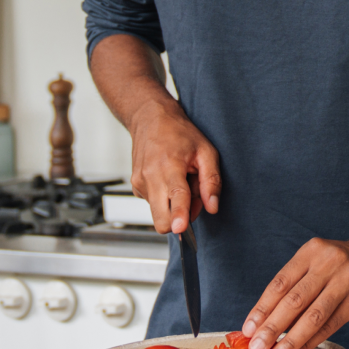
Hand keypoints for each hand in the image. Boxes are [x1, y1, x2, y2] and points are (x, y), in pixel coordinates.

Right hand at [126, 101, 220, 233]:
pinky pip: (154, 205)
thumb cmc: (178, 133)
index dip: (179, 216)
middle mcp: (150, 177)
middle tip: (191, 197)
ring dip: (173, 205)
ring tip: (180, 181)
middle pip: (160, 218)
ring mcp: (139, 183)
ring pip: (159, 213)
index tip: (181, 229)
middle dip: (179, 218)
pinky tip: (169, 180)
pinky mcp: (136, 187)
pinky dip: (165, 198)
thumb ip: (211, 181)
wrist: (150, 119)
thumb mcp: (206, 151)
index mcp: (170, 166)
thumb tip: (212, 207)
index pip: (176, 197)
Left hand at [241, 235, 348, 348]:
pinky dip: (310, 342)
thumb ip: (293, 286)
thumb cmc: (339, 263)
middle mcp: (328, 264)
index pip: (280, 283)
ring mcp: (345, 282)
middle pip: (294, 300)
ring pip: (313, 317)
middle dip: (272, 328)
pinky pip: (330, 326)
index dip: (262, 308)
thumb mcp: (316, 261)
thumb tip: (263, 321)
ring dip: (290, 341)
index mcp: (310, 252)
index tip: (248, 330)